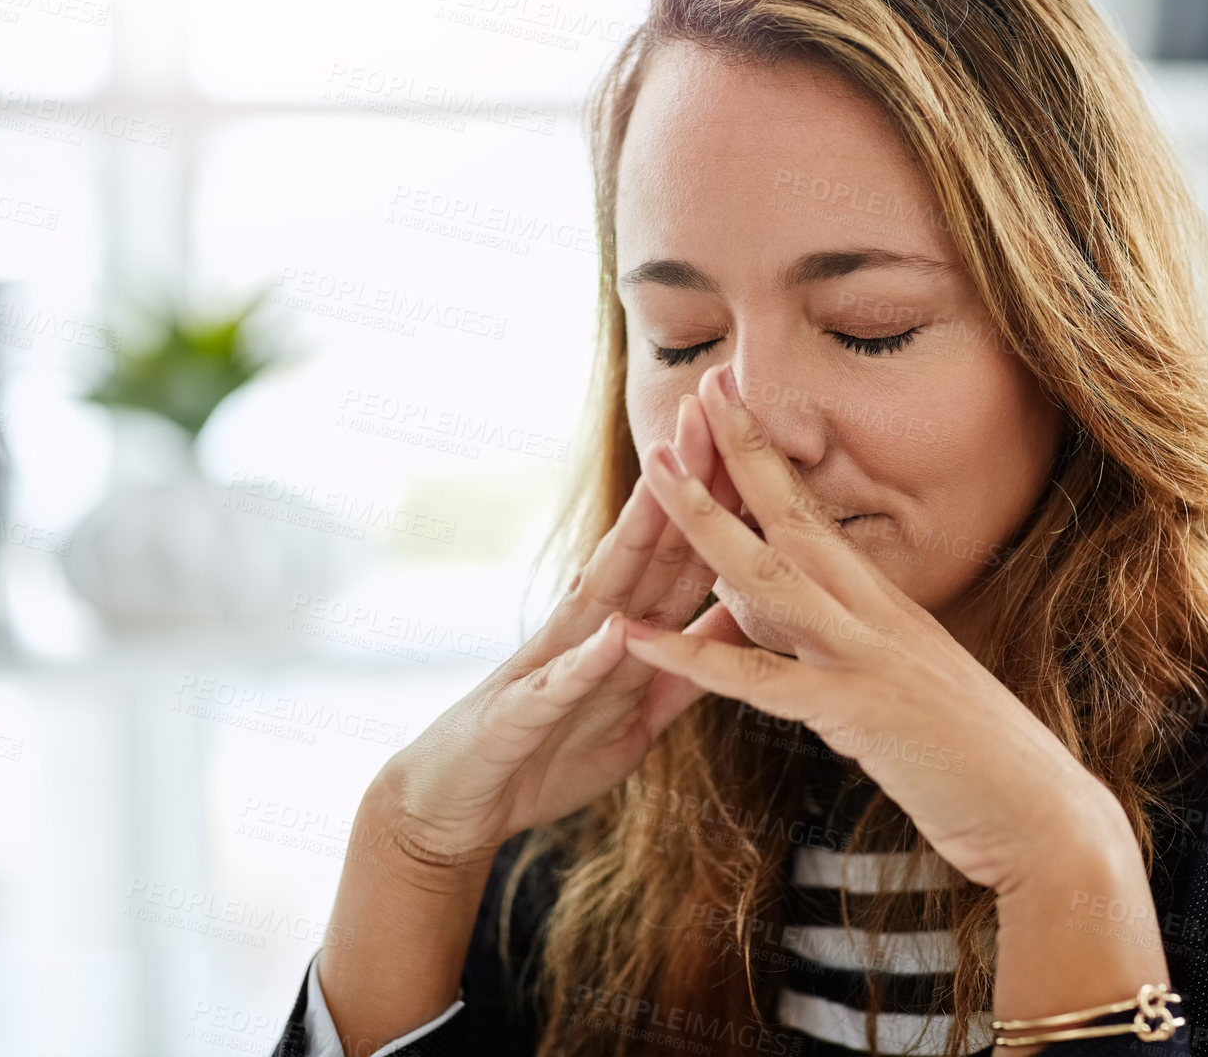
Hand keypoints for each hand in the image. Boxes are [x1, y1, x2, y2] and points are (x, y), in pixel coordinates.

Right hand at [370, 391, 749, 867]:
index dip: (717, 493)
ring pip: (604, 589)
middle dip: (682, 476)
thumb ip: (689, 665)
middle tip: (710, 405)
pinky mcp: (526, 712)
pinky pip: (562, 683)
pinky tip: (615, 629)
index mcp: (623, 625)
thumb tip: (742, 618)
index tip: (751, 432)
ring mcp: (555, 661)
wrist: (456, 802)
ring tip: (667, 477)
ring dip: (634, 534)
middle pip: (646, 543)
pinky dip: (589, 657)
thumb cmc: (549, 749)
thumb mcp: (638, 712)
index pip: (678, 548)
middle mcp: (588, 626)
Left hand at [616, 362, 1125, 895]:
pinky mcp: (859, 712)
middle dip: (742, 449)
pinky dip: (695, 656)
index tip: (736, 402)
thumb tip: (792, 625)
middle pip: (796, 515)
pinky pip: (761, 678)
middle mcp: (878, 615)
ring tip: (654, 470)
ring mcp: (869, 658)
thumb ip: (853, 648)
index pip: (818, 515)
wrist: (1042, 815)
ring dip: (706, 519)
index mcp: (889, 605)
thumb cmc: (979, 760)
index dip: (774, 458)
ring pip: (770, 575)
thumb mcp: (910, 684)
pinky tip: (641, 637)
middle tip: (700, 386)